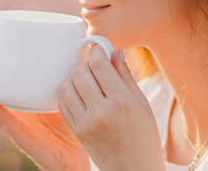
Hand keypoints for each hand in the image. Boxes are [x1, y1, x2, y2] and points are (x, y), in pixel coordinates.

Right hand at [0, 61, 90, 170]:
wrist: (73, 156)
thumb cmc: (69, 126)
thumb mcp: (64, 97)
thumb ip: (67, 79)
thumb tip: (78, 53)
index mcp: (21, 105)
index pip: (1, 88)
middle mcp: (13, 114)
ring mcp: (13, 125)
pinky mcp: (18, 134)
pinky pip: (2, 119)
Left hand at [58, 45, 165, 170]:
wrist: (134, 170)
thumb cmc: (144, 137)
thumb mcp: (142, 104)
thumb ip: (125, 76)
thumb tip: (114, 52)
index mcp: (121, 101)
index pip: (99, 65)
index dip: (96, 51)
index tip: (98, 49)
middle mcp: (101, 111)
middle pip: (80, 73)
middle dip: (86, 64)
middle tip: (94, 66)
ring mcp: (86, 123)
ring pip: (67, 86)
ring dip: (74, 79)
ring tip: (85, 81)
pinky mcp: (77, 131)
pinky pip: (63, 104)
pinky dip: (68, 94)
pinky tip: (79, 95)